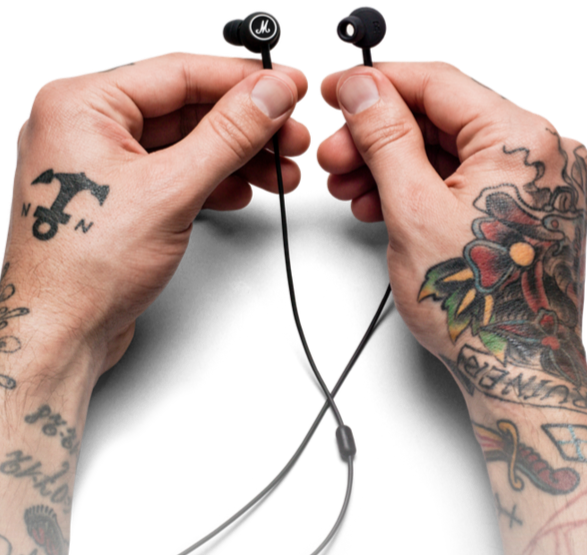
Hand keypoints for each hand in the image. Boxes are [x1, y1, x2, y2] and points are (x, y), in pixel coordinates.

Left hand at [4, 52, 309, 381]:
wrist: (62, 333)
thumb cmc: (85, 269)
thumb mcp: (172, 191)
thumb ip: (228, 135)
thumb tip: (270, 93)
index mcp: (82, 104)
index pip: (180, 72)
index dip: (242, 79)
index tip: (287, 85)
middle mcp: (88, 126)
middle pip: (187, 108)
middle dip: (246, 126)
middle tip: (291, 137)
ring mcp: (104, 163)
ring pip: (186, 143)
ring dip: (237, 158)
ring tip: (279, 172)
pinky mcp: (121, 195)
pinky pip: (175, 172)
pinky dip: (213, 181)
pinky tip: (244, 190)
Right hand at [316, 61, 586, 396]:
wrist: (514, 366)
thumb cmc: (477, 304)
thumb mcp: (412, 210)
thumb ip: (385, 139)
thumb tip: (362, 89)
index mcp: (525, 140)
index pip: (439, 83)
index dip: (378, 83)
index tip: (338, 91)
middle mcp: (541, 152)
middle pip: (439, 117)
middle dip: (376, 135)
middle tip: (333, 155)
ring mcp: (532, 181)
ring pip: (444, 149)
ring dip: (389, 163)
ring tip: (348, 186)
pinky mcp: (518, 206)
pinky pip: (458, 178)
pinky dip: (416, 185)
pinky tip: (378, 201)